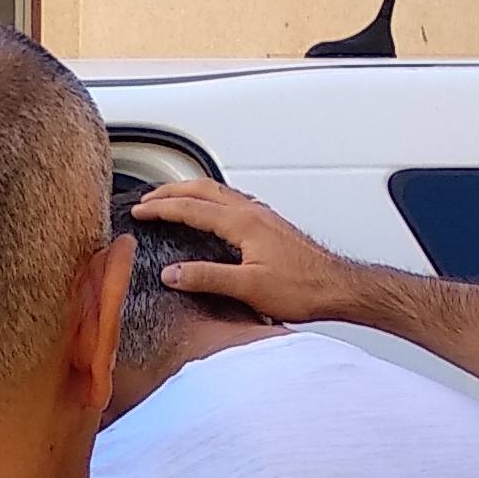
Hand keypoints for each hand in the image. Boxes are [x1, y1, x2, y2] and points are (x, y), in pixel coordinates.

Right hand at [129, 180, 376, 326]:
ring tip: (171, 197)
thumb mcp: (249, 288)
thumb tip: (172, 274)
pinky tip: (212, 210)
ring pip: (218, 191)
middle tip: (147, 197)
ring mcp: (263, 216)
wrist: (337, 287)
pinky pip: (232, 200)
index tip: (140, 210)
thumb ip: (206, 278)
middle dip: (171, 190)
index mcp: (243, 223)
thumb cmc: (303, 288)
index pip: (191, 207)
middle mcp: (253, 213)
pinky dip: (211, 199)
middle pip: (203, 189)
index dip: (161, 207)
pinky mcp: (270, 225)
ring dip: (190, 191)